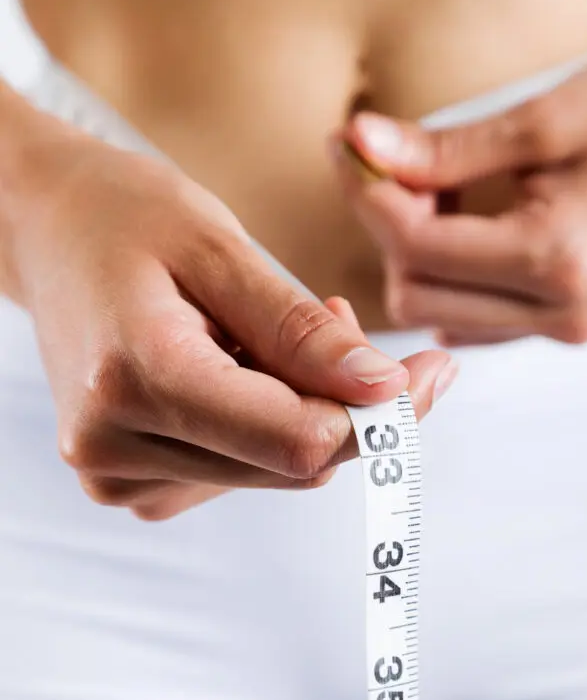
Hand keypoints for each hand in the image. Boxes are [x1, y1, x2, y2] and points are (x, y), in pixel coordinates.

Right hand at [8, 128, 454, 519]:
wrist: (44, 233)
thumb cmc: (121, 218)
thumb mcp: (216, 247)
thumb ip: (301, 330)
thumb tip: (387, 390)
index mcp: (134, 377)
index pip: (296, 439)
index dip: (381, 415)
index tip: (429, 369)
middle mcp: (113, 445)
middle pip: (292, 463)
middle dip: (347, 406)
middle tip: (348, 325)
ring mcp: (115, 473)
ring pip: (274, 473)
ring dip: (304, 410)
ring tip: (269, 331)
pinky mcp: (127, 480)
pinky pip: (240, 473)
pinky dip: (266, 426)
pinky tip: (243, 368)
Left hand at [333, 49, 586, 345]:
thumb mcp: (546, 117)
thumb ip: (445, 148)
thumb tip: (360, 143)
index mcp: (557, 259)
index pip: (418, 249)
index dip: (368, 195)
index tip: (346, 147)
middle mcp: (558, 312)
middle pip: (414, 292)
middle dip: (387, 226)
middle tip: (391, 163)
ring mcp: (560, 326)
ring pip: (433, 311)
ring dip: (412, 252)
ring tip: (435, 189)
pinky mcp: (559, 325)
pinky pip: (467, 318)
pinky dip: (444, 274)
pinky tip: (460, 225)